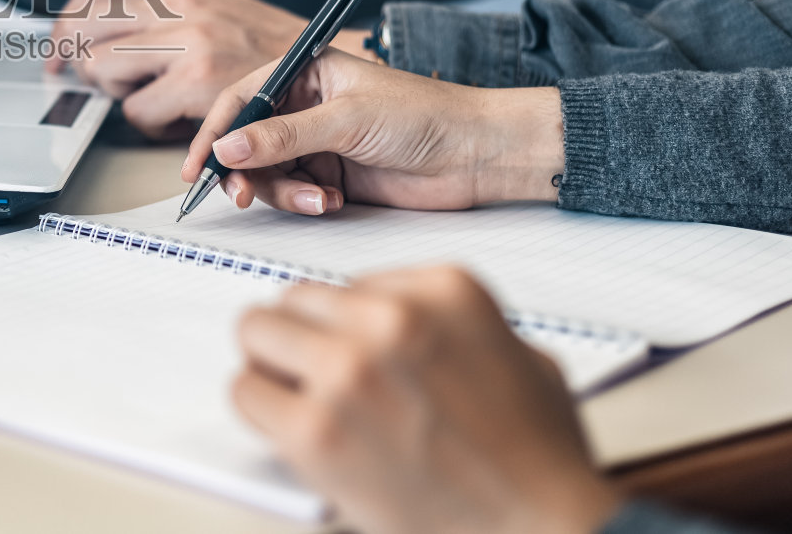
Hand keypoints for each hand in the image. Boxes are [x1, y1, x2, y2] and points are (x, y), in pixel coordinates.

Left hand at [45, 0, 372, 139]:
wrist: (336, 71)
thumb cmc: (273, 52)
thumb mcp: (216, 11)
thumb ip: (167, 15)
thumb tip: (102, 32)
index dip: (65, 24)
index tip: (57, 50)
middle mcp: (181, 4)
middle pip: (83, 27)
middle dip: (71, 60)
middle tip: (78, 81)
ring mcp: (190, 40)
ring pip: (102, 70)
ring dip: (113, 93)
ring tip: (142, 98)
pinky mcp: (200, 80)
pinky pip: (137, 110)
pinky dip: (148, 122)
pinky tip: (174, 119)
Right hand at [181, 47, 563, 215]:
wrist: (479, 156)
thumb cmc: (426, 116)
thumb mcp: (348, 120)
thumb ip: (284, 136)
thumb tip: (228, 148)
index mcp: (307, 72)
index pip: (242, 98)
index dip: (215, 130)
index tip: (199, 165)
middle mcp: (305, 106)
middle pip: (247, 141)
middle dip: (245, 170)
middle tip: (242, 194)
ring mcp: (316, 143)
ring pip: (267, 173)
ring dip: (283, 192)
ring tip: (317, 199)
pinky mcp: (330, 176)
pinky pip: (293, 193)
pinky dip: (304, 202)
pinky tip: (331, 202)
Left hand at [233, 266, 623, 533]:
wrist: (546, 527)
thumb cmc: (537, 455)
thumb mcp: (516, 350)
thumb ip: (445, 322)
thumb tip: (380, 318)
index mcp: (444, 288)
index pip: (351, 283)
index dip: (349, 325)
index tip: (357, 352)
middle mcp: (392, 317)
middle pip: (296, 299)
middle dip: (303, 338)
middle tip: (314, 375)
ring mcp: (349, 368)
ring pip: (256, 332)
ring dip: (273, 366)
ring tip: (299, 398)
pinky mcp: (316, 427)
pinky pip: (246, 392)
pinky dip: (261, 408)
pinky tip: (292, 429)